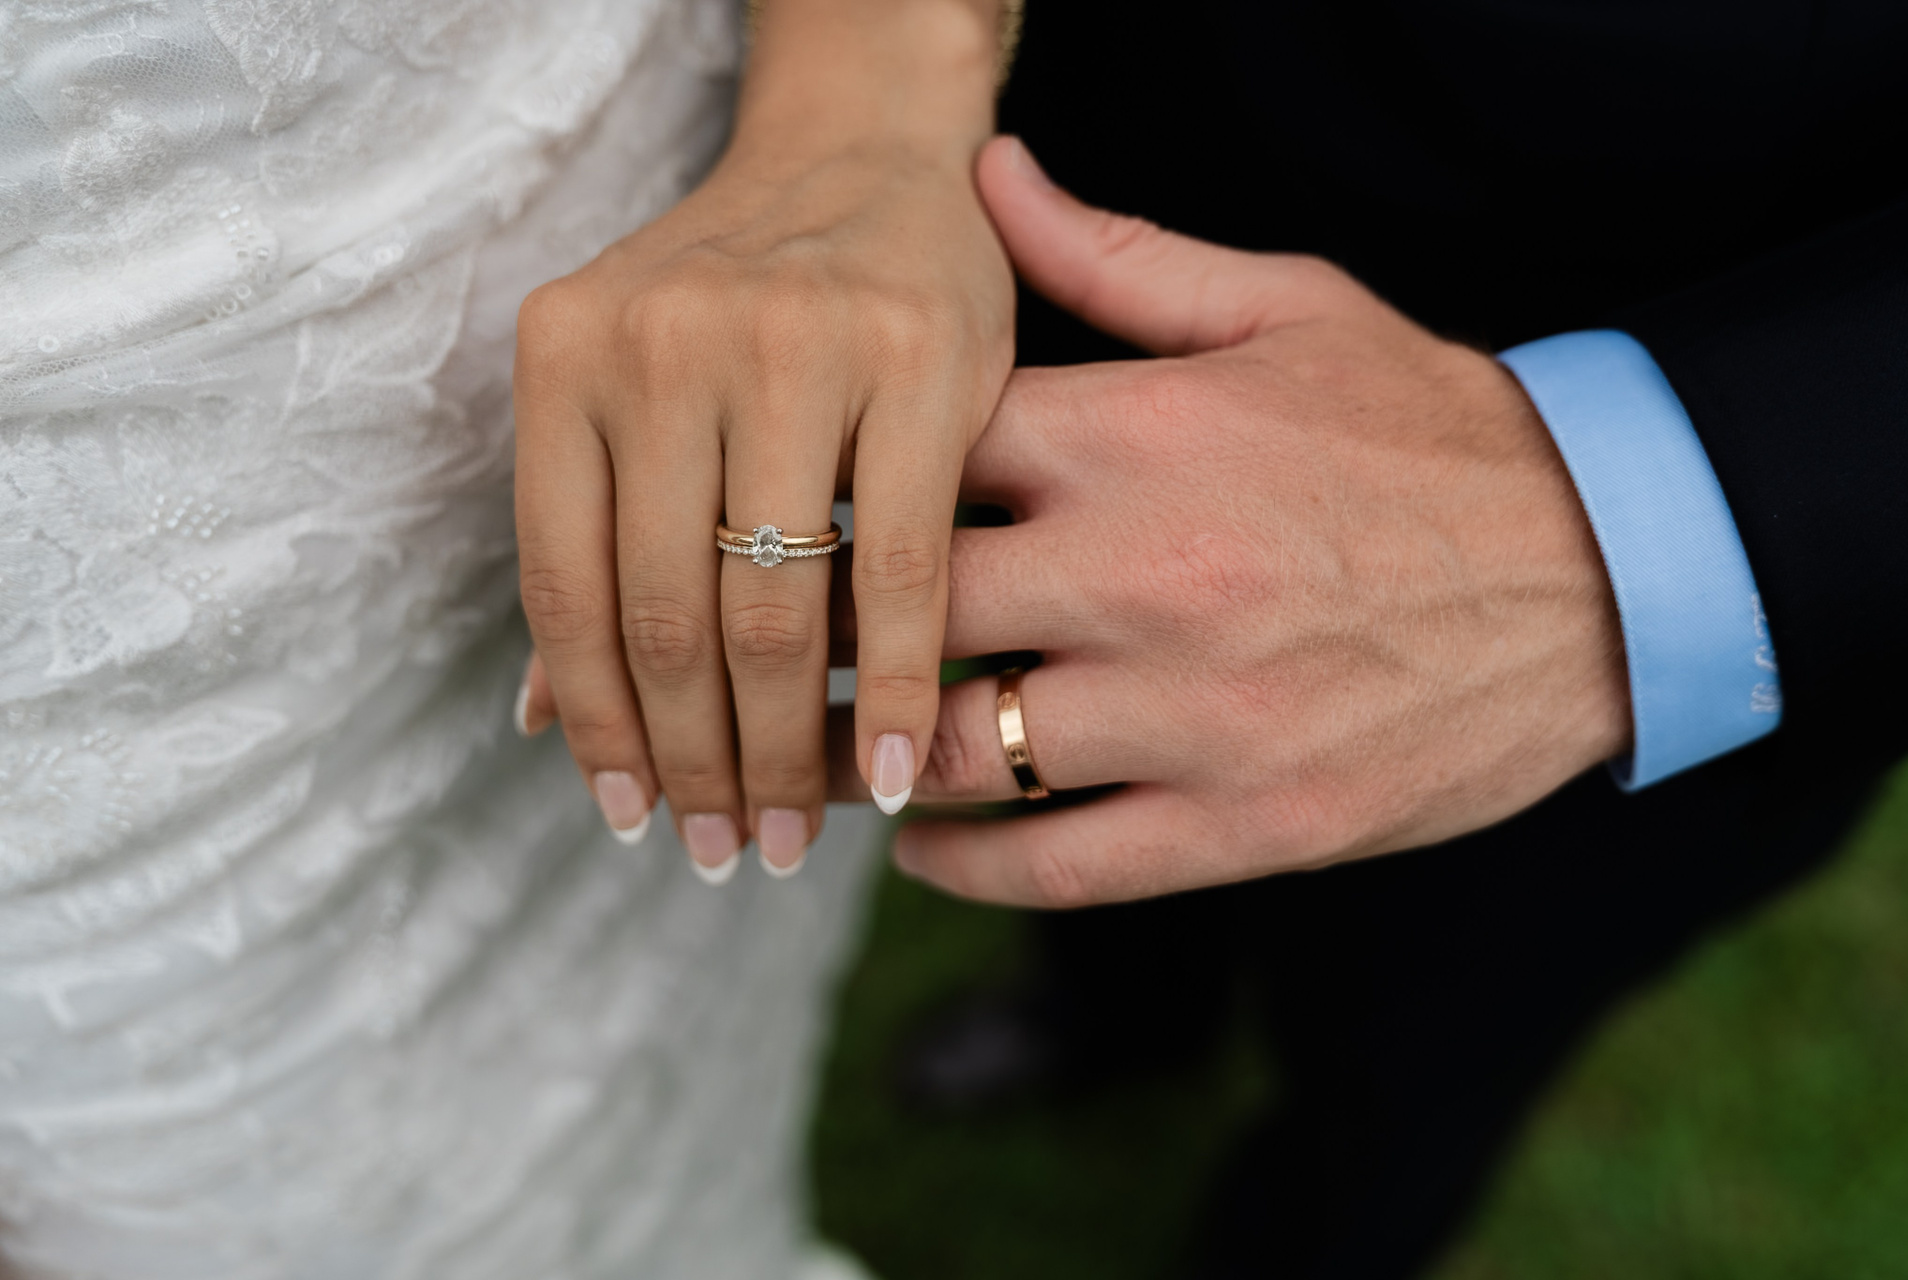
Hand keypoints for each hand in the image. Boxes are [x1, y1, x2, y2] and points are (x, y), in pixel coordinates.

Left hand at [513, 0, 1011, 876]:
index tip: (631, 819)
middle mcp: (664, 344)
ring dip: (783, 754)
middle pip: (668, 618)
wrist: (869, 158)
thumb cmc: (740, 298)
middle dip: (695, 766)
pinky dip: (891, 693)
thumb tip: (545, 722)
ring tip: (794, 832)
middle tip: (725, 850)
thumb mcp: (629, 386)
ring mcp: (794, 348)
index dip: (599, 727)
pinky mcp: (920, 364)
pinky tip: (891, 771)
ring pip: (775, 612)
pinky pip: (900, 574)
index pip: (566, 588)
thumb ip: (586, 533)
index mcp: (567, 355)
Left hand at [828, 137, 1631, 905]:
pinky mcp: (1245, 822)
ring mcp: (1193, 712)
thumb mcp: (1282, 309)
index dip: (835, 476)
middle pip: (904, 606)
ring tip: (815, 750)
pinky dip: (968, 867)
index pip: (912, 449)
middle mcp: (1146, 574)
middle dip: (824, 623)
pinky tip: (919, 848)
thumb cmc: (1428, 428)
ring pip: (958, 750)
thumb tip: (985, 174)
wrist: (1602, 570)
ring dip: (868, 757)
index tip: (792, 502)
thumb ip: (1113, 254)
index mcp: (1137, 435)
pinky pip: (1058, 865)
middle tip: (773, 638)